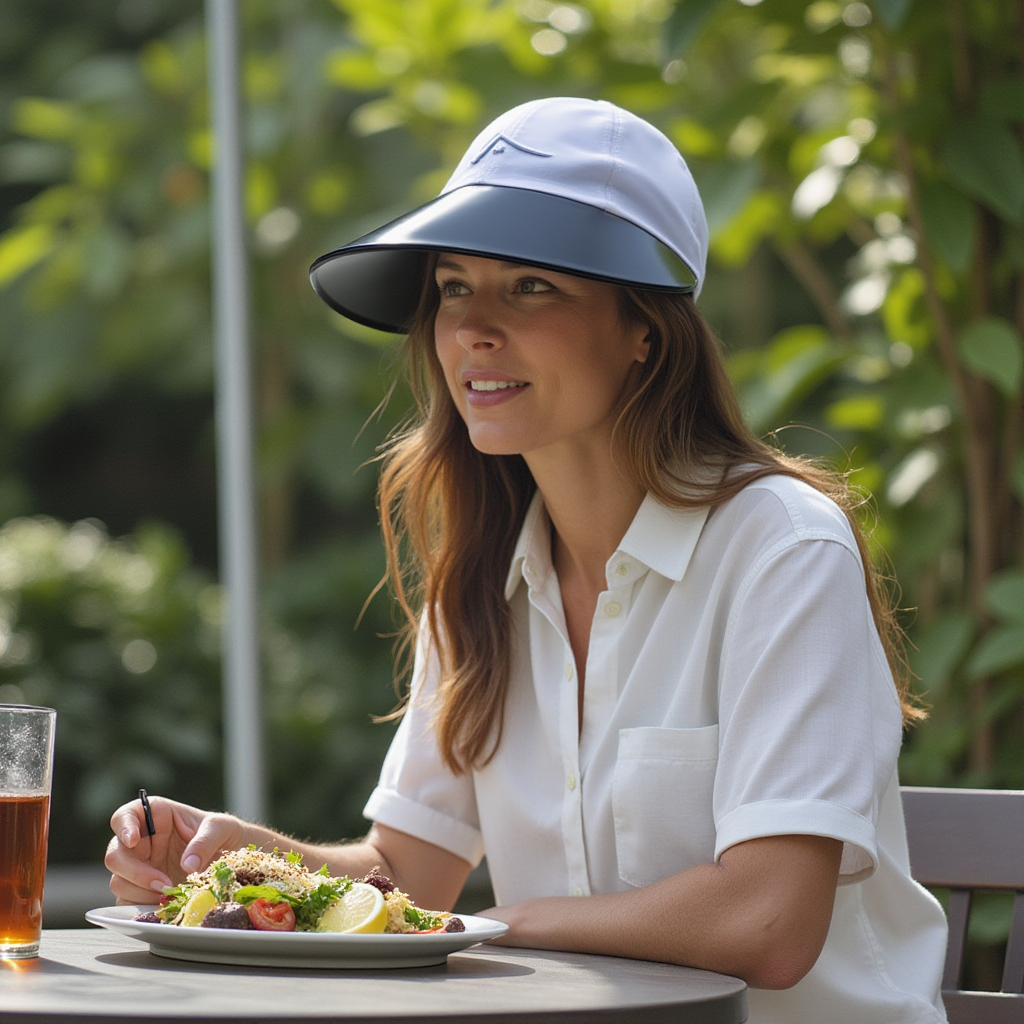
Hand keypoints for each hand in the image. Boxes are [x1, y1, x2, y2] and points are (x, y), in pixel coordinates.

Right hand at [105, 795, 251, 904]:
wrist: (235, 860)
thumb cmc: (225, 834)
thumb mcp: (222, 828)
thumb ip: (205, 841)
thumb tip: (188, 865)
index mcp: (156, 816)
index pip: (124, 816)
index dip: (123, 827)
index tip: (133, 839)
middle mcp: (142, 841)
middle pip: (115, 854)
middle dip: (135, 872)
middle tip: (163, 883)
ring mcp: (140, 867)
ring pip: (118, 881)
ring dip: (140, 892)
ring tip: (169, 894)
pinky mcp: (143, 890)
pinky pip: (128, 901)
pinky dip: (142, 906)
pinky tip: (165, 905)